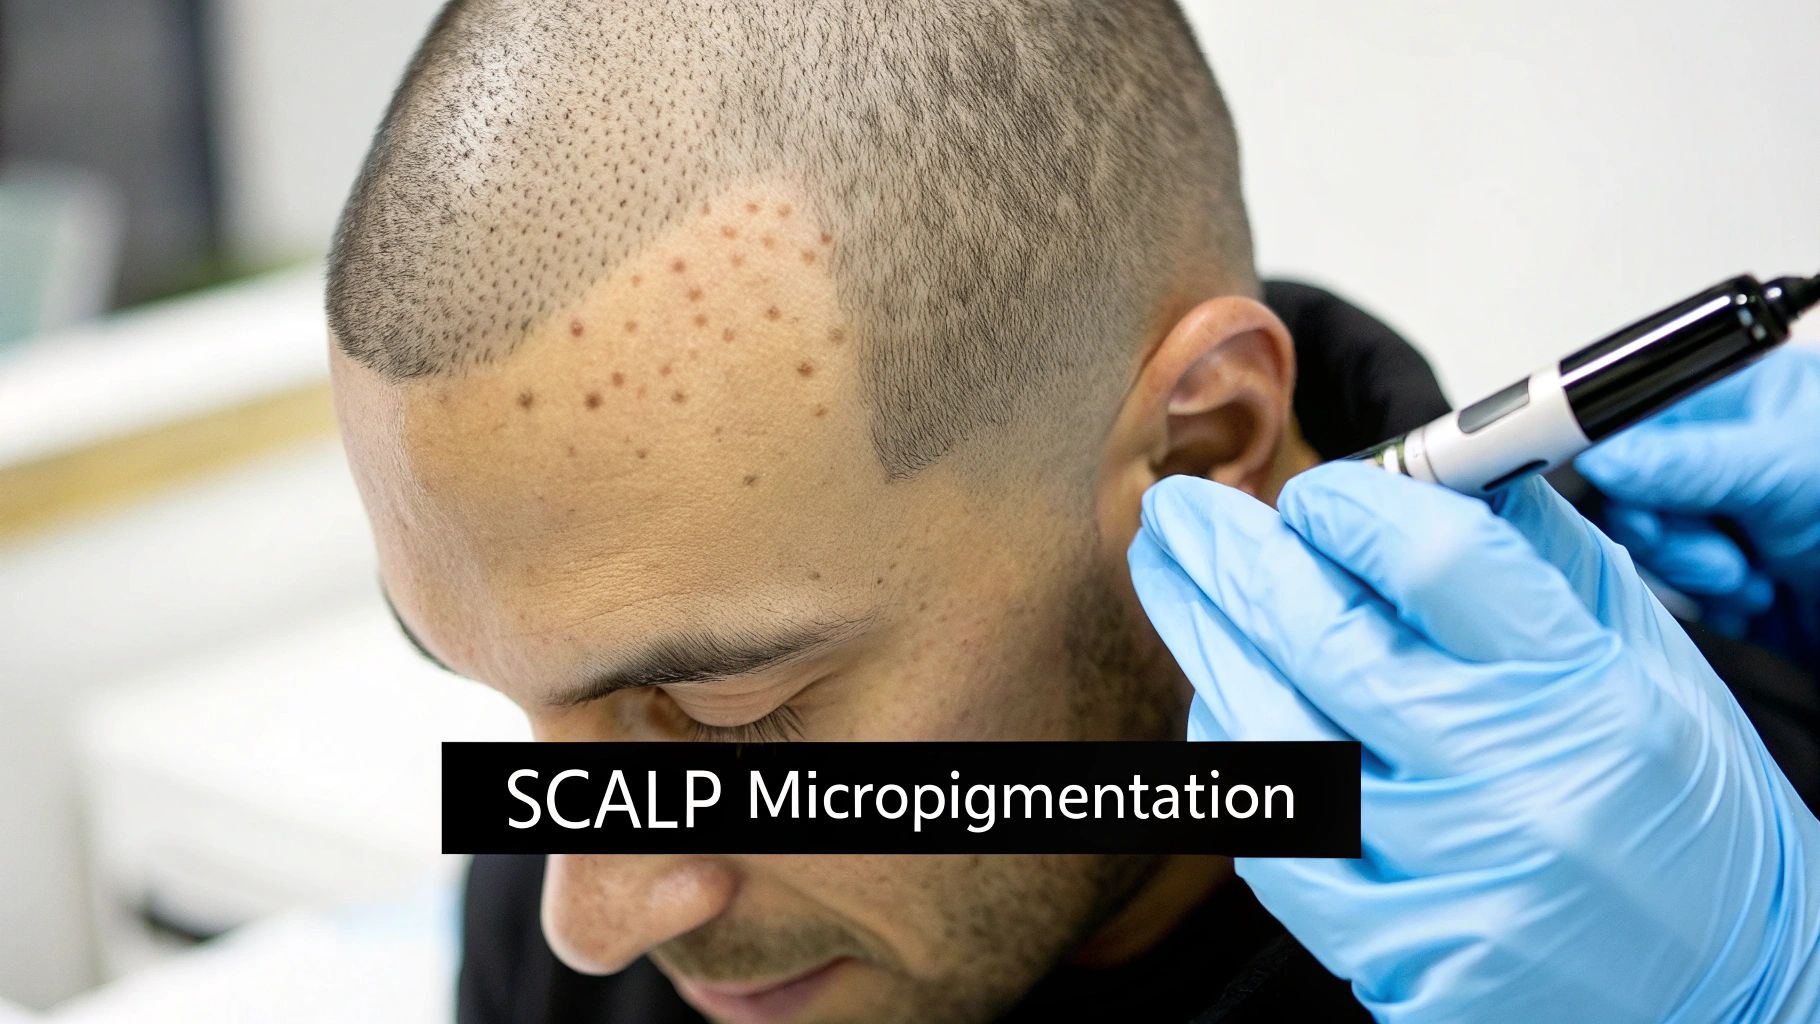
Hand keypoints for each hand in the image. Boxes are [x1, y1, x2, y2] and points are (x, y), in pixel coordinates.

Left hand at [1127, 462, 1819, 1022]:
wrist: (1724, 989)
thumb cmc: (1685, 823)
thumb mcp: (1648, 664)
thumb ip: (1534, 559)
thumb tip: (1426, 470)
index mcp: (1588, 697)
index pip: (1433, 560)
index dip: (1349, 507)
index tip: (1310, 491)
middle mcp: (1514, 789)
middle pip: (1323, 638)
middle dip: (1231, 558)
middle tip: (1179, 513)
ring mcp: (1446, 879)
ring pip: (1271, 734)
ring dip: (1203, 642)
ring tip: (1174, 581)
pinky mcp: (1396, 954)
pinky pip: (1272, 841)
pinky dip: (1234, 761)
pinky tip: (1219, 704)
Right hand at [1575, 347, 1819, 638]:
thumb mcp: (1788, 472)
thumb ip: (1688, 463)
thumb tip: (1605, 455)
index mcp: (1746, 401)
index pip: (1642, 417)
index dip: (1620, 457)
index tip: (1617, 491)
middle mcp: (1732, 456)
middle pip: (1637, 487)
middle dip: (1667, 528)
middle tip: (1709, 548)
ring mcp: (1733, 516)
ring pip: (1656, 542)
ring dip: (1694, 570)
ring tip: (1748, 577)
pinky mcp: (1736, 574)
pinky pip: (1681, 587)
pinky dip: (1712, 601)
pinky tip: (1757, 598)